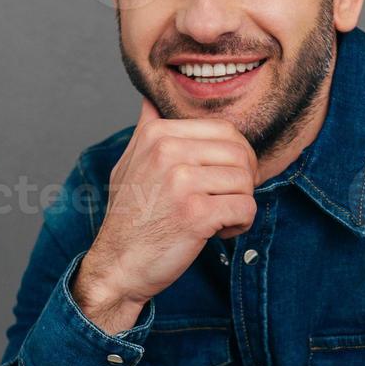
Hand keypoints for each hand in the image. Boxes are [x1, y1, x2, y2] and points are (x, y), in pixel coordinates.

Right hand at [73, 98, 258, 332]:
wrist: (118, 266)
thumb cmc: (129, 218)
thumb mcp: (129, 165)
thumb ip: (145, 130)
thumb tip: (151, 100)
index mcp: (157, 134)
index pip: (225, 129)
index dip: (236, 156)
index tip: (222, 179)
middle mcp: (168, 152)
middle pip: (240, 152)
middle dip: (244, 179)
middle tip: (227, 200)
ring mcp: (181, 182)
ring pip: (246, 180)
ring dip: (240, 203)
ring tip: (219, 218)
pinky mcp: (196, 214)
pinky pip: (246, 207)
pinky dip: (240, 224)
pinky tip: (219, 232)